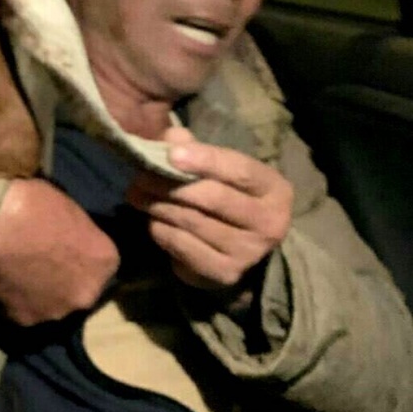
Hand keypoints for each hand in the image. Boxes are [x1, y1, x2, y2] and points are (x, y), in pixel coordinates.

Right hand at [0, 178, 118, 326]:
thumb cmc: (32, 204)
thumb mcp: (66, 208)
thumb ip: (73, 233)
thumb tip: (64, 237)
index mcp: (105, 261)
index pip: (99, 263)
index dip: (78, 254)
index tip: (60, 245)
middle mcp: (86, 294)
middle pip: (75, 290)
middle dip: (60, 280)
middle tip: (36, 262)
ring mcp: (54, 311)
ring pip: (47, 305)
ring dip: (35, 294)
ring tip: (12, 273)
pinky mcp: (22, 321)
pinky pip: (18, 311)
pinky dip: (10, 300)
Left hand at [128, 127, 292, 291]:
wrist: (241, 247)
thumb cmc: (228, 196)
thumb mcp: (221, 169)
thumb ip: (195, 149)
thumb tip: (171, 138)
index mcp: (275, 190)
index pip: (240, 171)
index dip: (205, 160)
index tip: (172, 154)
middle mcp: (270, 224)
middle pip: (214, 198)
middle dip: (171, 184)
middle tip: (140, 175)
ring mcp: (248, 252)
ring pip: (193, 222)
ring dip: (158, 205)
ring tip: (137, 193)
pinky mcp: (225, 273)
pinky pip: (182, 246)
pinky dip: (161, 230)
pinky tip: (153, 219)